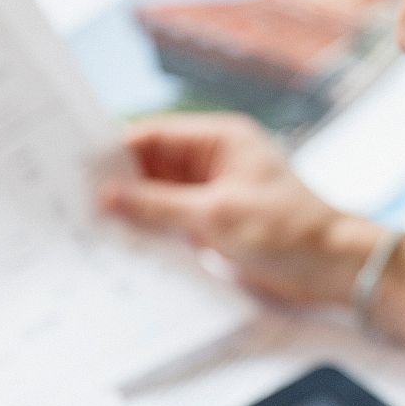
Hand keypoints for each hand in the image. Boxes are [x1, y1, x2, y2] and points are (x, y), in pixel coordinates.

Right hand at [101, 113, 383, 305]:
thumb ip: (159, 206)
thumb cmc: (289, 232)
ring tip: (85, 228)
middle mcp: (212, 162)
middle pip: (150, 167)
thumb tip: (107, 196)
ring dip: (130, 213)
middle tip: (70, 203)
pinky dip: (149, 234)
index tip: (74, 169)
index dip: (114, 151)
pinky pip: (171, 224)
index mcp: (219, 140)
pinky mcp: (213, 226)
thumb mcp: (217, 216)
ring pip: (157, 198)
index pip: (153, 136)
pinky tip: (121, 247)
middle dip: (117, 185)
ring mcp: (212, 195)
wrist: (334, 269)